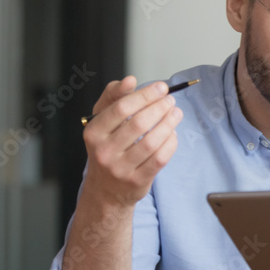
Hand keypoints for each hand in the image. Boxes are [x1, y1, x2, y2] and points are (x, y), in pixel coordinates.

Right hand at [82, 77, 182, 206]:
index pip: (121, 108)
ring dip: (169, 124)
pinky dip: (170, 143)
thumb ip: (114, 97)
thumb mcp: (102, 120)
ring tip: (176, 113)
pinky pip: (160, 158)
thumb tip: (129, 80)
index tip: (161, 87)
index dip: (145, 95)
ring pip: (152, 141)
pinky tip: (173, 133)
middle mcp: (104, 151)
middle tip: (171, 100)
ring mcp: (120, 168)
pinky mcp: (137, 180)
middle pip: (139, 123)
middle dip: (160, 107)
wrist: (106, 189)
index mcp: (94, 132)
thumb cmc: (107, 147)